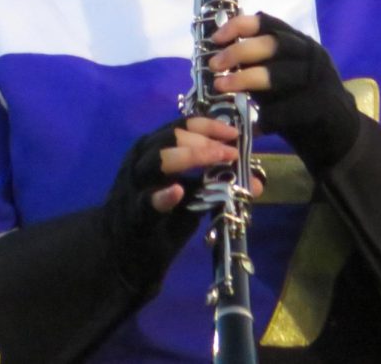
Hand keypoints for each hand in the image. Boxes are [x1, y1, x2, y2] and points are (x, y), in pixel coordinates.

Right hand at [104, 116, 254, 289]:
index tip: (234, 133)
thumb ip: (216, 184)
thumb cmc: (159, 218)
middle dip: (205, 140)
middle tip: (231, 151)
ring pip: (158, 159)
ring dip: (191, 156)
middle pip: (171, 137)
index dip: (210, 125)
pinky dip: (162, 195)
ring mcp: (135, 186)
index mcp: (153, 149)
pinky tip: (177, 191)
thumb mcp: (190, 197)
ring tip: (217, 158)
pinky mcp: (134, 214)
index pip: (181, 126)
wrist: (122, 254)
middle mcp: (141, 160)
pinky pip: (146, 201)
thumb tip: (257, 182)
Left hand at [209, 13, 359, 171]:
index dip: (239, 26)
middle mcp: (311, 55)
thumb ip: (256, 64)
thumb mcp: (279, 76)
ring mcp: (319, 80)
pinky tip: (255, 124)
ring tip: (221, 87)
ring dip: (244, 80)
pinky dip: (266, 116)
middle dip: (238, 52)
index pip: (269, 23)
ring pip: (277, 74)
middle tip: (214, 65)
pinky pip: (286, 109)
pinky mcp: (321, 106)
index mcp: (300, 42)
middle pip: (272, 44)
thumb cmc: (300, 100)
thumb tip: (218, 55)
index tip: (216, 38)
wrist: (339, 133)